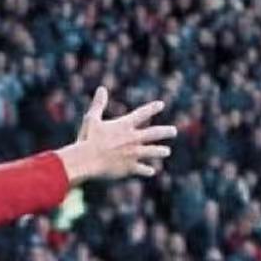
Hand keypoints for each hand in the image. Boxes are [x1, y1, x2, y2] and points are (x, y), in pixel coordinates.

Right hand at [56, 87, 176, 183]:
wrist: (86, 161)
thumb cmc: (87, 139)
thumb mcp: (91, 119)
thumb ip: (98, 104)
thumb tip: (101, 88)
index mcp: (124, 125)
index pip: (142, 113)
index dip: (152, 108)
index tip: (161, 105)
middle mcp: (133, 139)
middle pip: (155, 133)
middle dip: (167, 131)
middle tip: (174, 131)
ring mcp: (133, 154)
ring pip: (153, 152)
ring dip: (161, 151)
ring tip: (167, 151)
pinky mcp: (129, 167)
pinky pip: (142, 169)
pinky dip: (147, 170)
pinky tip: (151, 171)